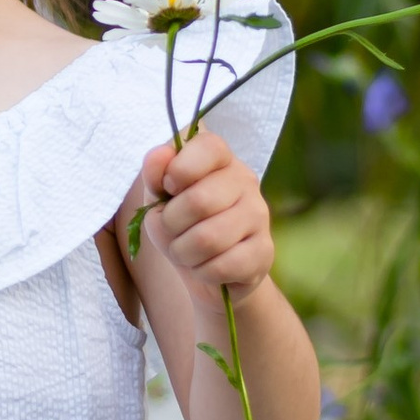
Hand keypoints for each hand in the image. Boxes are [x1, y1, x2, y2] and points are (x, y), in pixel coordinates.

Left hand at [138, 130, 276, 301]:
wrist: (207, 268)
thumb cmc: (181, 224)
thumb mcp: (158, 196)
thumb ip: (155, 173)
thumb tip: (158, 156)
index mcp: (220, 159)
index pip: (208, 146)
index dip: (179, 169)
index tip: (169, 187)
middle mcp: (246, 181)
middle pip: (199, 200)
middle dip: (172, 224)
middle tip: (173, 230)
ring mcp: (259, 215)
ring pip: (208, 238)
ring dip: (184, 252)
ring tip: (187, 251)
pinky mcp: (264, 250)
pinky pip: (222, 266)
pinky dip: (202, 272)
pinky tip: (206, 266)